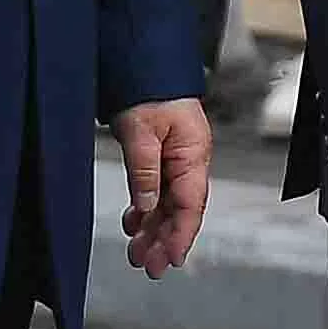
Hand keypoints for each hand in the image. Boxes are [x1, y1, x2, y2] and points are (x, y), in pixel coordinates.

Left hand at [112, 99, 211, 274]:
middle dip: (165, 240)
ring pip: (167, 205)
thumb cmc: (149, 88)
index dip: (181, 235)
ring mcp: (175, 160)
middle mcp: (188, 160)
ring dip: (153, 230)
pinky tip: (133, 225)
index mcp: (194, 153)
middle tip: (148, 266)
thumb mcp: (142, 130)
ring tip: (136, 253)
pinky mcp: (160, 157)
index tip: (170, 260)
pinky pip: (156, 192)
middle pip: (180, 210)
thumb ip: (145, 169)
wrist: (142, 62)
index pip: (191, 204)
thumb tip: (146, 206)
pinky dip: (144, 211)